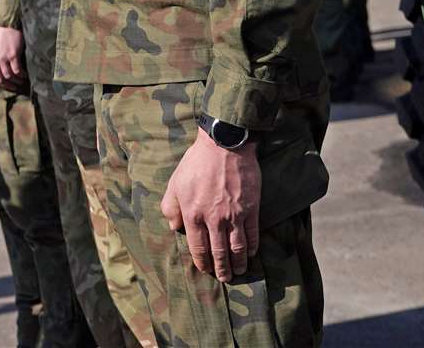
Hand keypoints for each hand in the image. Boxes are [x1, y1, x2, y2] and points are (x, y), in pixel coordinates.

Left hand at [0, 23, 25, 91]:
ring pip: (9, 76)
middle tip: (14, 87)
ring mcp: (2, 58)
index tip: (4, 85)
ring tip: (21, 81)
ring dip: (16, 81)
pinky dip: (21, 75)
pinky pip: (17, 70)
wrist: (4, 22)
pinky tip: (24, 75)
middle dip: (7, 85)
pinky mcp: (12, 55)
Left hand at [161, 134, 260, 282]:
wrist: (224, 145)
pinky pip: (252, 234)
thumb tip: (174, 227)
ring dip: (238, 263)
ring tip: (239, 271)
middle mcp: (213, 219)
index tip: (205, 269)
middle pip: (219, 252)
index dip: (202, 262)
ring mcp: (234, 215)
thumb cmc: (196, 163)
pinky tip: (251, 252)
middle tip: (224, 278)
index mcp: (193, 214)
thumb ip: (171, 207)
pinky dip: (252, 246)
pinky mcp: (251, 208)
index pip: (198, 247)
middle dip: (221, 269)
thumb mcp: (175, 183)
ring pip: (237, 248)